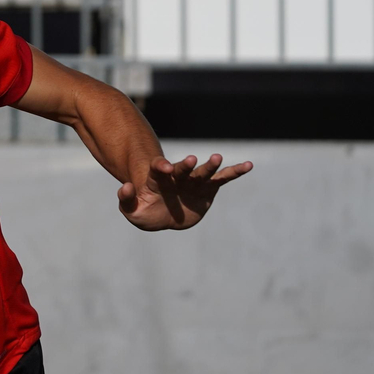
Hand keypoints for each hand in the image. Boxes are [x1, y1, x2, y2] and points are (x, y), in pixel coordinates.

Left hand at [118, 153, 252, 230]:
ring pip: (203, 172)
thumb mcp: (132, 211)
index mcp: (156, 180)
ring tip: (217, 157)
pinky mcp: (208, 189)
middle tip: (192, 159)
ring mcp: (193, 182)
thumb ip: (126, 200)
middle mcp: (176, 177)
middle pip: (182, 169)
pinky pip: (223, 179)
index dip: (160, 166)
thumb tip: (125, 187)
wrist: (164, 216)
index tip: (165, 167)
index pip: (157, 169)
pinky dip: (235, 172)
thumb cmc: (146, 212)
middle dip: (186, 165)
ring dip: (210, 166)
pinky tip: (248, 165)